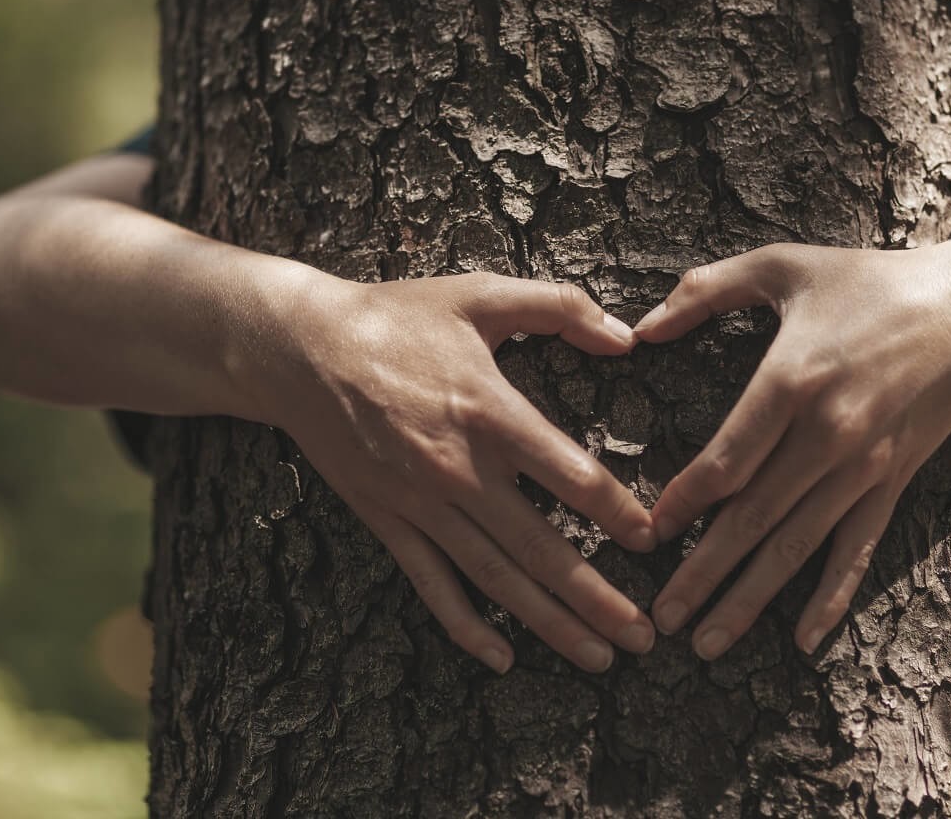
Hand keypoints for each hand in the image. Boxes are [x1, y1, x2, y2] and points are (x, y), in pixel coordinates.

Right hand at [273, 272, 658, 673]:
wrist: (297, 349)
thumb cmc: (396, 316)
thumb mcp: (480, 293)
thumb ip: (559, 306)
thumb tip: (628, 337)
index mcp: (489, 410)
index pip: (570, 474)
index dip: (617, 511)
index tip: (653, 539)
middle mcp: (458, 468)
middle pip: (539, 547)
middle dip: (596, 597)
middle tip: (643, 636)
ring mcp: (420, 502)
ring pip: (495, 577)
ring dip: (549, 623)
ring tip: (598, 658)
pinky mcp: (386, 520)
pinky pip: (431, 584)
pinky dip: (465, 626)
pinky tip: (501, 658)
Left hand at [632, 240, 950, 658]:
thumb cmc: (869, 281)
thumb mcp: (783, 265)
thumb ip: (706, 290)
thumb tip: (641, 326)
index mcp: (792, 379)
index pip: (725, 461)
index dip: (683, 504)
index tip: (647, 534)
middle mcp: (828, 434)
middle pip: (753, 518)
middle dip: (702, 573)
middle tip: (662, 618)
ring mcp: (864, 466)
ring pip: (797, 546)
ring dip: (751, 599)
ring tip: (708, 644)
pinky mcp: (892, 482)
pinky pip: (856, 549)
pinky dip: (831, 598)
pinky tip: (805, 640)